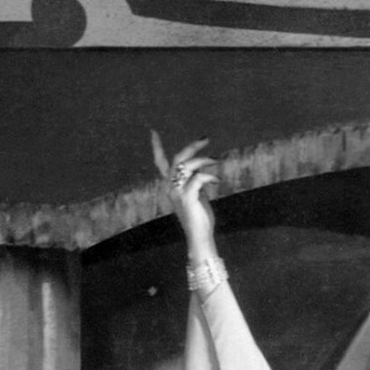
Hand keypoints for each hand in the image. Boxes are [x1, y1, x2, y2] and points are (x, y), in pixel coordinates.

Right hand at [152, 131, 220, 260]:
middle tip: (206, 138)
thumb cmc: (199, 218)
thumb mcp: (196, 195)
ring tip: (217, 160)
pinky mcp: (186, 198)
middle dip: (192, 146)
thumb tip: (202, 169)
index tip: (153, 132)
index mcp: (170, 186)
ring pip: (188, 165)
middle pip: (177, 159)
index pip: (160, 164)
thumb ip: (195, 182)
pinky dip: (209, 176)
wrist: (199, 237)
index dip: (157, 148)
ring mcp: (177, 192)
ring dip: (204, 160)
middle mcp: (170, 187)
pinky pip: (198, 178)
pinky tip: (217, 181)